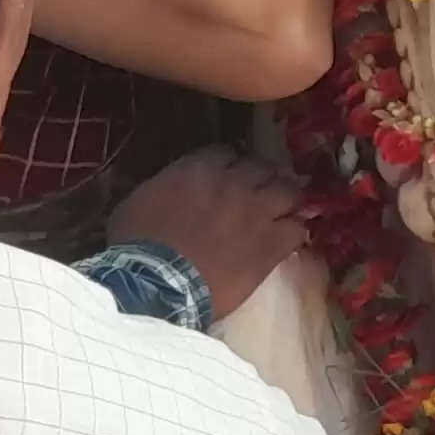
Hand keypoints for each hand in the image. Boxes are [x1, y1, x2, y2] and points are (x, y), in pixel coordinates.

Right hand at [107, 147, 304, 325]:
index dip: (230, 165)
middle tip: (258, 194)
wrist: (157, 282)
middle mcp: (235, 182)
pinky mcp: (271, 245)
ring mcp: (258, 212)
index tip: (228, 177)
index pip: (227, 152)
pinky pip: (297, 230)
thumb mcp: (139, 201)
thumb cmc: (137, 245)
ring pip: (290, 192)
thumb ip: (164, 186)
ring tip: (281, 213)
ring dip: (285, 201)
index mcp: (200, 168)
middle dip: (262, 178)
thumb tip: (171, 189)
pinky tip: (286, 241)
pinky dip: (293, 233)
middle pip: (264, 168)